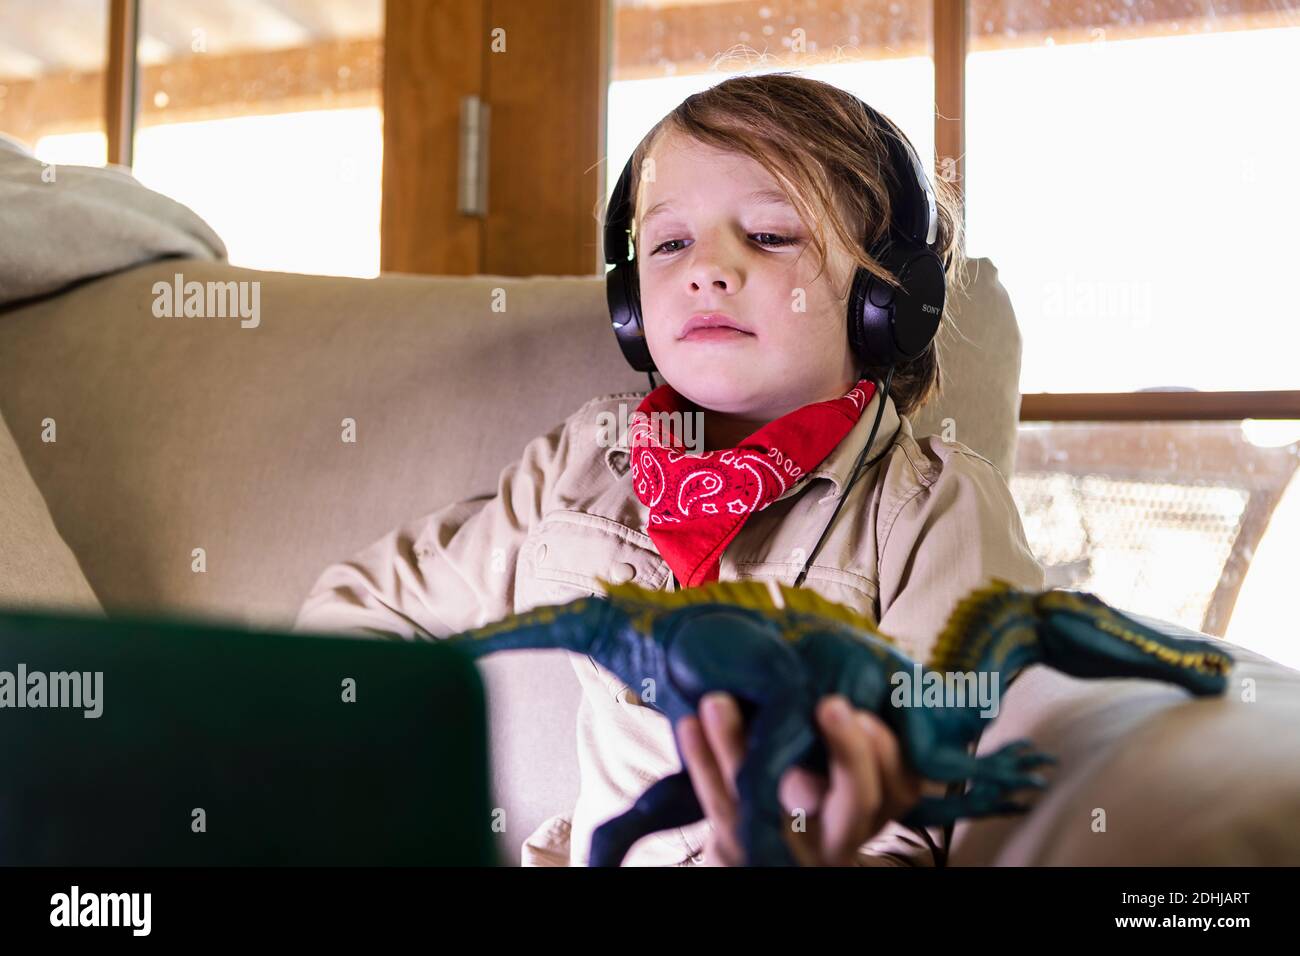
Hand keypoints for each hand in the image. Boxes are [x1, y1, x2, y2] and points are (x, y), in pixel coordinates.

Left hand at [676, 692, 922, 865]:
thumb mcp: (846, 776)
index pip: (901, 785)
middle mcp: (840, 833)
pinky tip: (688, 726)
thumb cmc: (815, 795)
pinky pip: (721, 805)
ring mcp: (790, 845)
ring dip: (740, 745)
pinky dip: (702, 764)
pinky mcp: (741, 847)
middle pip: (858, 799)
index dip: (890, 753)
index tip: (870, 712)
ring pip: (770, 798)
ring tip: (716, 700)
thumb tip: (851, 661)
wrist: (770, 859)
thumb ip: (853, 738)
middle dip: (849, 752)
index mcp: (872, 809)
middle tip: (831, 704)